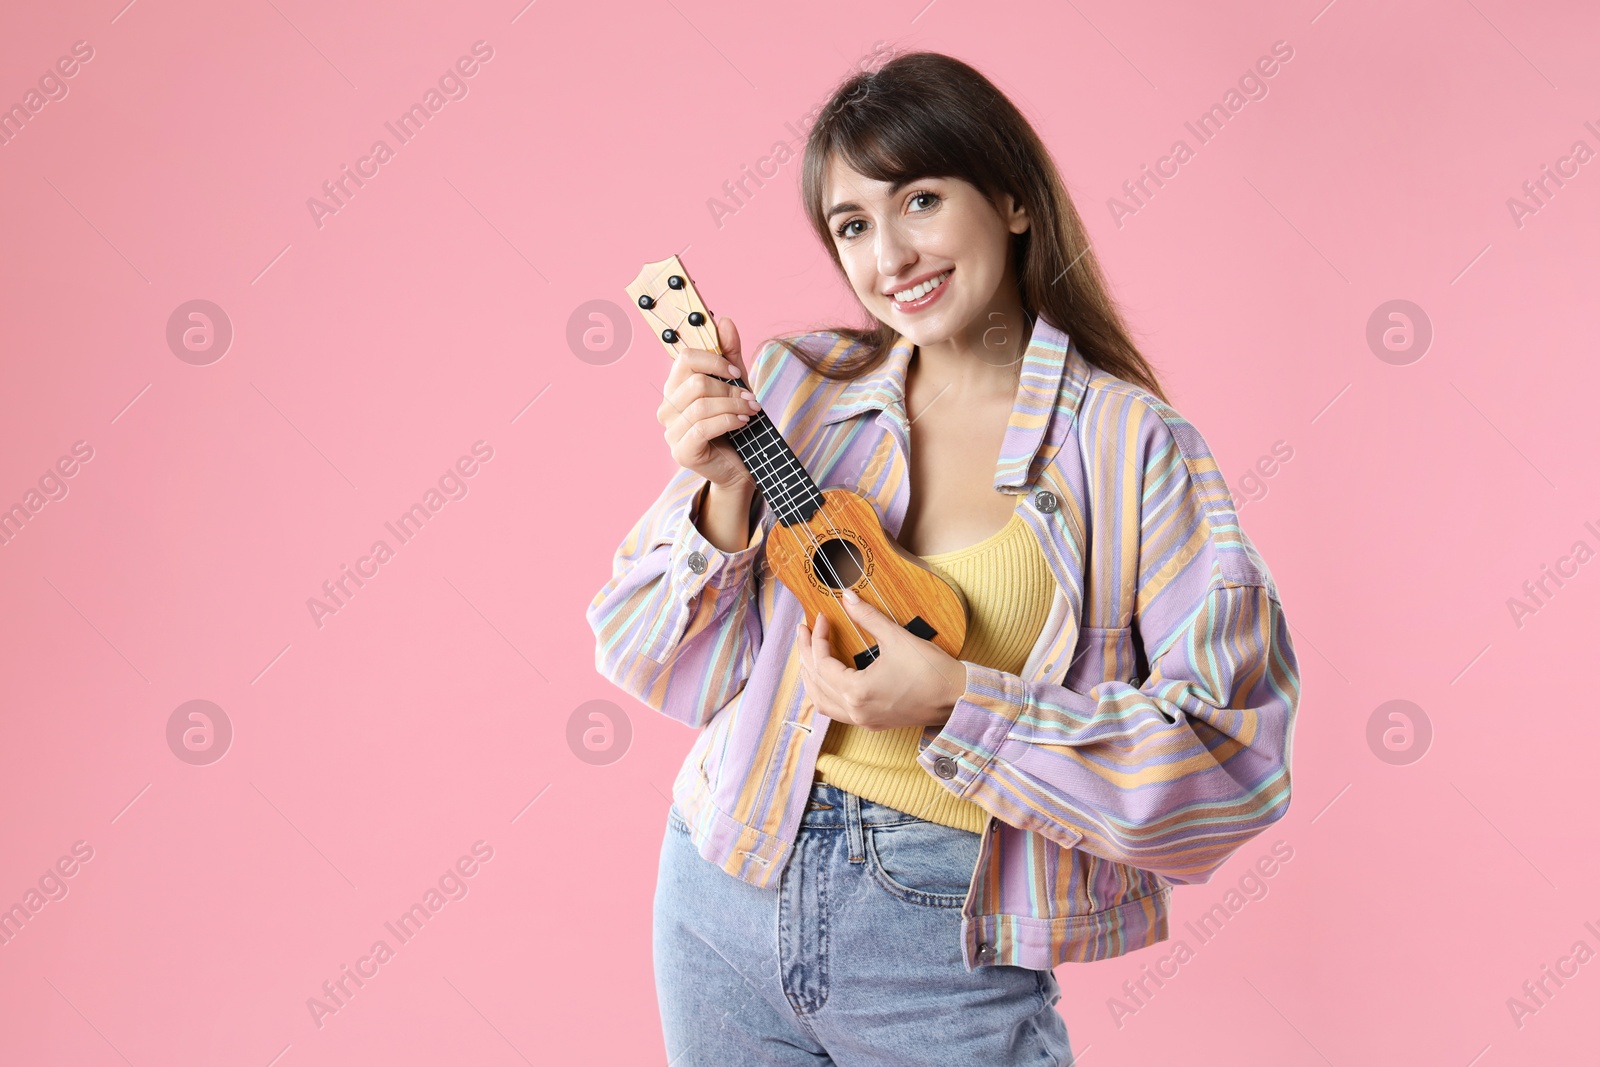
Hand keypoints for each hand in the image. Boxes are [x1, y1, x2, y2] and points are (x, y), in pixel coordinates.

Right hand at [657, 315, 759, 492]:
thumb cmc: (734, 423)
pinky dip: (728, 421)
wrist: (739, 466)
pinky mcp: (681, 451)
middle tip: (750, 396)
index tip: (735, 371)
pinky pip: (703, 427)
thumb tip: (725, 320)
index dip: (713, 360)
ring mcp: (671, 432)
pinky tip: (742, 422)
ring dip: (733, 404)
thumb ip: (729, 354)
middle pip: (695, 382)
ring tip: (751, 409)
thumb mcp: (735, 383)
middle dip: (729, 388)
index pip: (684, 358)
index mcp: (675, 388)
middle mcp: (667, 408)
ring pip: (701, 405)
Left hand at [795, 587, 967, 730]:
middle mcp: (855, 711)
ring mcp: (863, 720)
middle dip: (806, 654)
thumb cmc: (930, 670)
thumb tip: (847, 597)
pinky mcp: (872, 722)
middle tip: (804, 630)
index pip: (822, 663)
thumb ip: (868, 617)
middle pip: (816, 682)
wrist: (957, 697)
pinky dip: (825, 694)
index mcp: (857, 692)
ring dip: (811, 677)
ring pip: (822, 702)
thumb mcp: (896, 638)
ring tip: (808, 654)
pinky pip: (836, 711)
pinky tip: (827, 679)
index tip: (822, 618)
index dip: (818, 637)